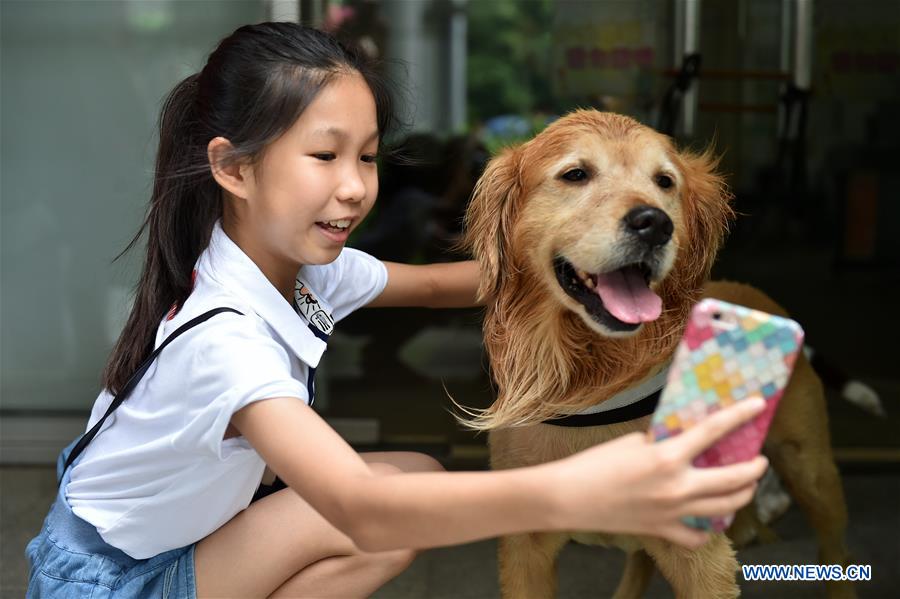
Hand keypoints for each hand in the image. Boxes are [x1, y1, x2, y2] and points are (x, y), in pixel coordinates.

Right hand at [552, 397, 767, 547]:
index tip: (758, 406)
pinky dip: (707, 528)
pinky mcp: (662, 530)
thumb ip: (663, 441)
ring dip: (742, 495)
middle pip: (733, 480)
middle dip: (754, 469)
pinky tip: (708, 518)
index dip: (740, 416)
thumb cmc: (595, 464)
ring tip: (745, 486)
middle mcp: (677, 487)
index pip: (714, 431)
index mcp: (668, 457)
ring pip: (725, 508)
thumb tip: (685, 438)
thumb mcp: (633, 442)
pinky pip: (697, 536)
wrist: (569, 497)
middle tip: (760, 460)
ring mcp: (673, 513)